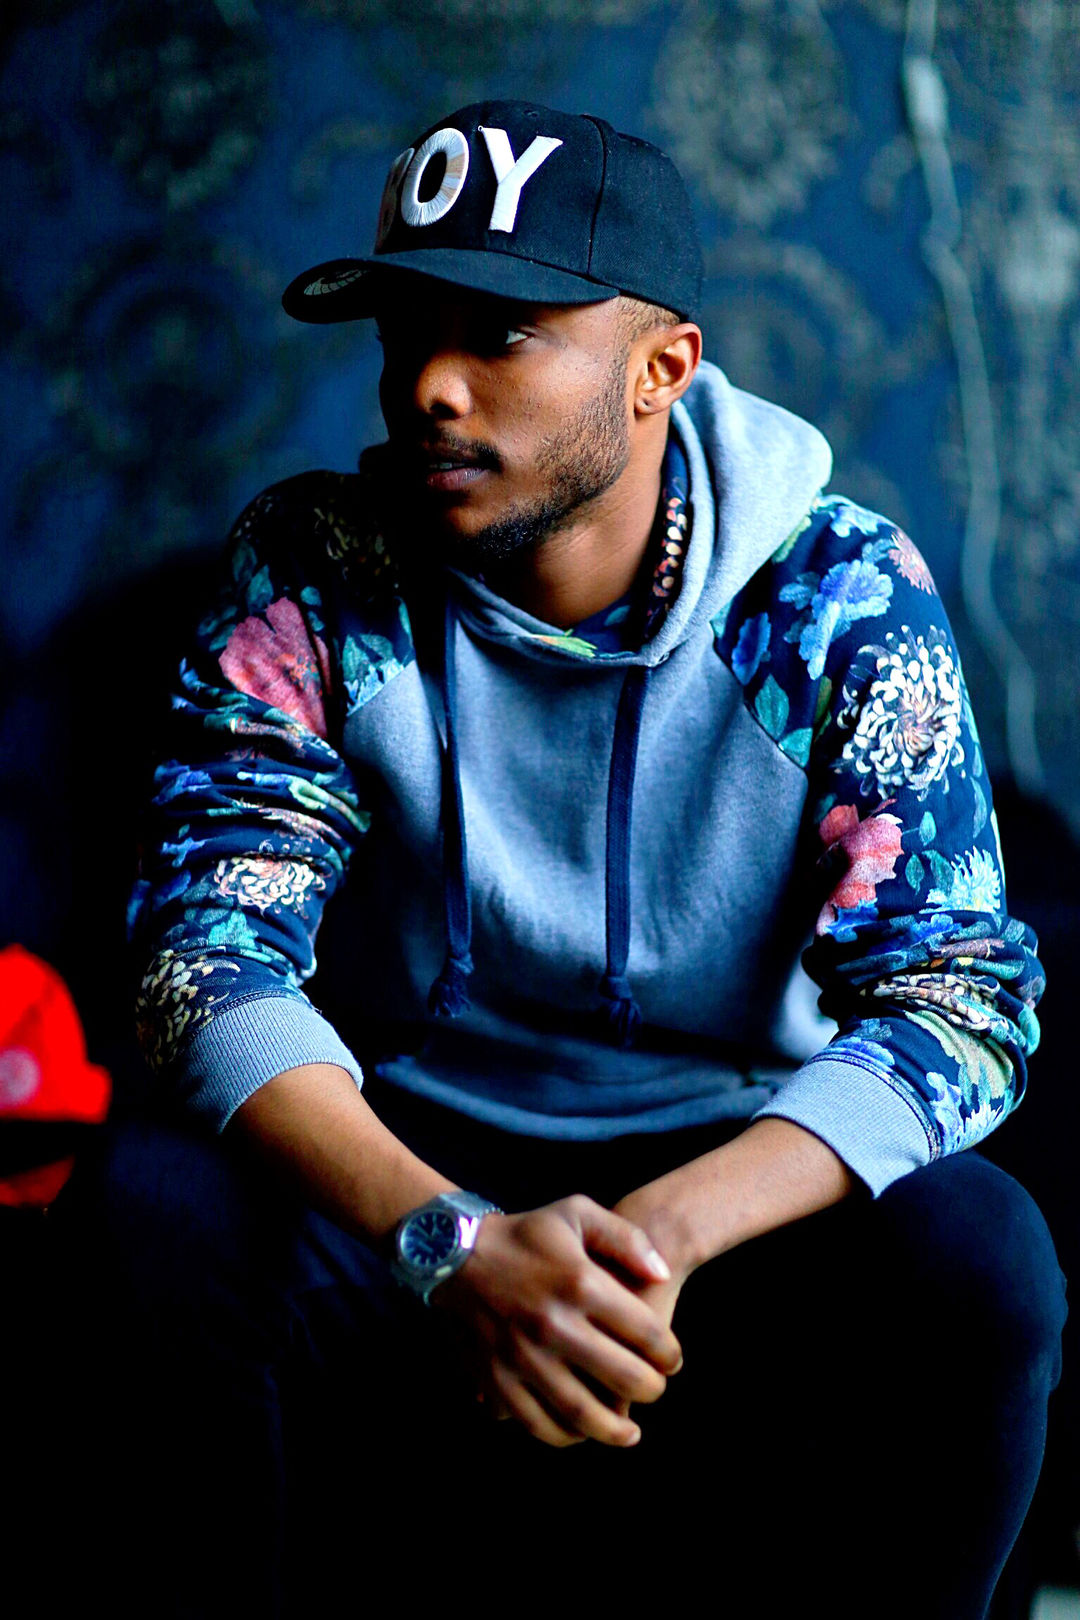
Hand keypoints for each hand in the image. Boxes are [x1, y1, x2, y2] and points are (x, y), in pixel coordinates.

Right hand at [435, 1194, 681, 1448]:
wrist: (454, 1254)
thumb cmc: (526, 1234)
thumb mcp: (577, 1213)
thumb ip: (626, 1238)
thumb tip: (662, 1274)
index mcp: (579, 1282)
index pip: (646, 1332)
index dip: (669, 1353)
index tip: (672, 1360)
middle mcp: (553, 1323)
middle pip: (623, 1376)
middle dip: (651, 1389)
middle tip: (656, 1390)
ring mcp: (522, 1356)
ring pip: (582, 1411)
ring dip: (614, 1430)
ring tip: (630, 1434)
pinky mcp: (496, 1379)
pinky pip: (536, 1422)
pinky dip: (564, 1436)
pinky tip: (581, 1433)